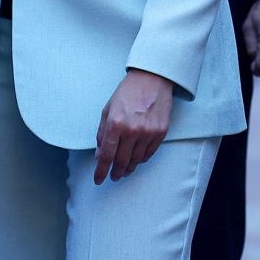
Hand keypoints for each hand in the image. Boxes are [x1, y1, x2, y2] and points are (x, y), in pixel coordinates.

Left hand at [94, 69, 173, 183]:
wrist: (152, 79)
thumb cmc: (128, 92)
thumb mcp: (108, 109)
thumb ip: (102, 132)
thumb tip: (99, 153)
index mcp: (115, 123)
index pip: (106, 155)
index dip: (101, 171)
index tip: (98, 179)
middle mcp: (132, 130)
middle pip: (121, 162)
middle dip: (115, 172)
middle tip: (113, 177)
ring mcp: (148, 133)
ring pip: (136, 161)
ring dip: (128, 168)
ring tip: (124, 171)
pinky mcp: (160, 133)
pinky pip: (148, 154)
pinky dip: (140, 160)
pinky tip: (136, 160)